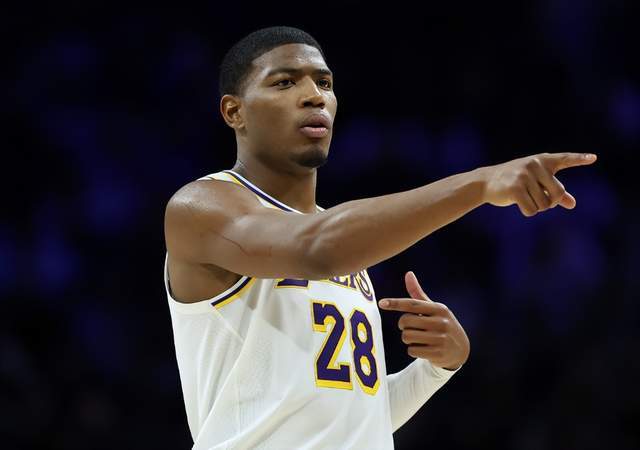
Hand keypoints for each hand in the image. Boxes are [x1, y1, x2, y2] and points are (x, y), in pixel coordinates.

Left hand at [378, 271, 469, 369]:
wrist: (460, 349)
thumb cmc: (441, 324)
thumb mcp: (433, 308)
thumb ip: (418, 294)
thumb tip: (408, 273)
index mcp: (439, 308)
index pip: (412, 304)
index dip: (395, 303)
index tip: (381, 303)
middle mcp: (441, 322)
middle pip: (405, 322)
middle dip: (403, 325)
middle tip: (410, 327)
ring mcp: (440, 338)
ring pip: (406, 337)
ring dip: (408, 339)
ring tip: (419, 338)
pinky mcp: (438, 353)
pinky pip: (412, 351)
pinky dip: (413, 350)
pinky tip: (424, 348)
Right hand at [479, 152, 596, 215]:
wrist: (485, 181)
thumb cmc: (513, 181)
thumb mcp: (535, 183)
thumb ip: (554, 192)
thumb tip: (573, 204)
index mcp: (542, 161)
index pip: (564, 159)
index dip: (579, 159)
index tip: (593, 158)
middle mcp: (534, 165)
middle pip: (558, 193)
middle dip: (551, 202)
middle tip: (539, 200)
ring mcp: (524, 176)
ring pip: (544, 204)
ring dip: (536, 207)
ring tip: (524, 198)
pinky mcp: (515, 189)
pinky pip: (531, 210)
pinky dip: (527, 211)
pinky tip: (518, 203)